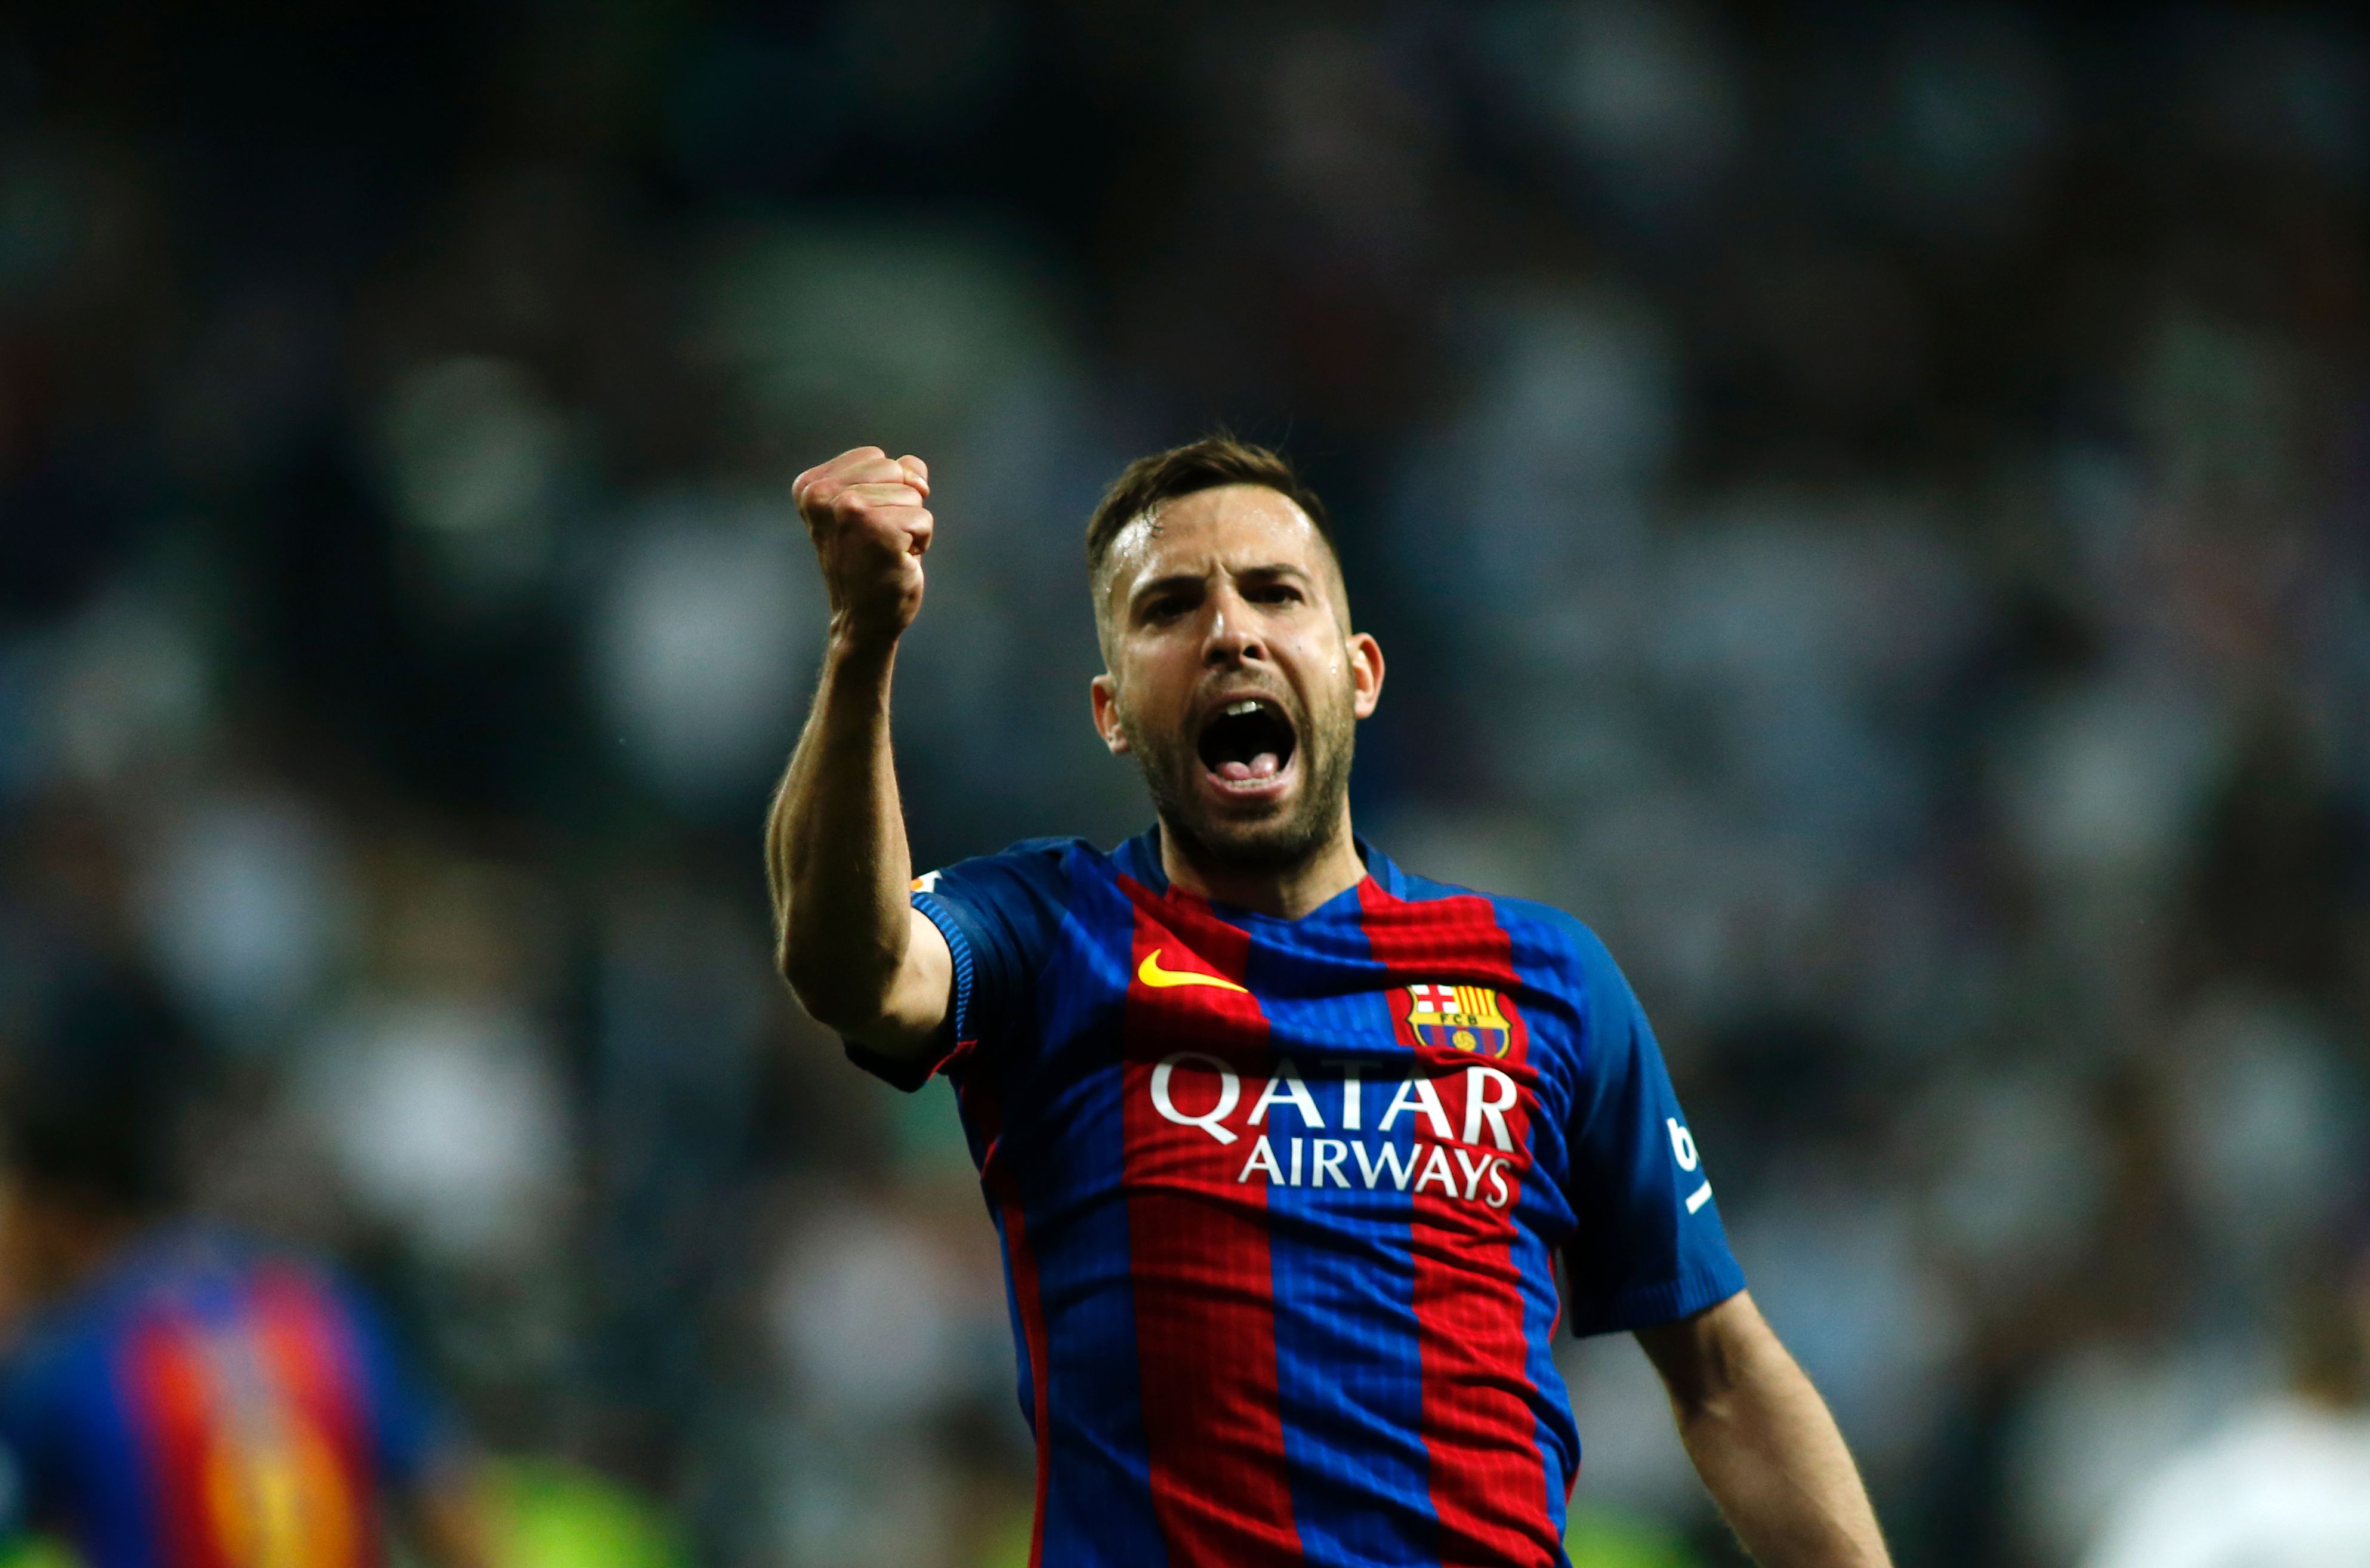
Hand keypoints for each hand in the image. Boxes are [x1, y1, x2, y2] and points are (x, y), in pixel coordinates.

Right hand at [792, 446, 933, 646]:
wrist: (861, 619)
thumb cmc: (867, 564)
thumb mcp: (871, 509)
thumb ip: (891, 477)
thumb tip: (914, 466)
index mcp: (810, 486)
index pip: (875, 457)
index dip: (884, 489)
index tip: (864, 524)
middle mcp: (822, 495)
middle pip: (895, 470)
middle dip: (900, 503)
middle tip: (877, 539)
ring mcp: (848, 511)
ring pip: (913, 494)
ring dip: (910, 525)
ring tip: (885, 550)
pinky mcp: (877, 531)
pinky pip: (924, 519)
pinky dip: (921, 542)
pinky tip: (897, 560)